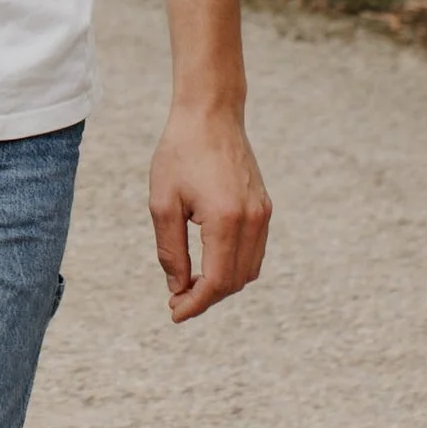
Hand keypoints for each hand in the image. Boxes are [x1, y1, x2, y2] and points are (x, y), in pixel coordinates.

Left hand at [147, 105, 269, 320]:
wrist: (210, 114)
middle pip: (235, 281)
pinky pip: (254, 251)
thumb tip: (178, 287)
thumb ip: (171, 251)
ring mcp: (262, 214)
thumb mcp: (163, 203)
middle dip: (207, 297)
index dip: (196, 304)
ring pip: (249, 270)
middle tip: (177, 300)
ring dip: (222, 285)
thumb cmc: (180, 153)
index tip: (174, 313)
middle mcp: (252, 220)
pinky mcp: (264, 207)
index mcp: (226, 220)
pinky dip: (234, 266)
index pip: (217, 281)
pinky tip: (208, 265)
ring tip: (190, 285)